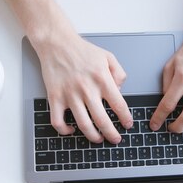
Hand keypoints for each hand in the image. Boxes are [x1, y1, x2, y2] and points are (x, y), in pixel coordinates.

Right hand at [31, 29, 132, 143]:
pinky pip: (58, 121)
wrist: (56, 43)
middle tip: (116, 139)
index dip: (125, 118)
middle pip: (102, 120)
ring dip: (93, 136)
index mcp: (102, 79)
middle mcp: (86, 89)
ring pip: (83, 124)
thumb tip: (120, 91)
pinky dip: (64, 130)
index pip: (118, 105)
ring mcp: (69, 95)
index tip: (127, 125)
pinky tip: (71, 130)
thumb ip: (119, 73)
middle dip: (111, 134)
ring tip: (98, 139)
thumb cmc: (82, 50)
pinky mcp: (54, 98)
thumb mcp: (108, 57)